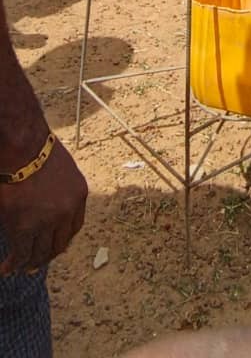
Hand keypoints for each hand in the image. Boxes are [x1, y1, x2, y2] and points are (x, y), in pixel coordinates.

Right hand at [0, 136, 86, 273]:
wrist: (22, 146)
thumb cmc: (35, 149)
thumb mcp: (61, 168)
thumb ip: (59, 188)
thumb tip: (47, 201)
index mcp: (78, 195)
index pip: (74, 226)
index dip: (63, 239)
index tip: (54, 245)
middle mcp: (66, 211)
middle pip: (59, 244)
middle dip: (47, 255)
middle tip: (36, 263)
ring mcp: (47, 221)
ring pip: (40, 252)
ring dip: (30, 263)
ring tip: (21, 268)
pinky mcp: (25, 227)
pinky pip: (20, 253)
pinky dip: (13, 263)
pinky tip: (6, 268)